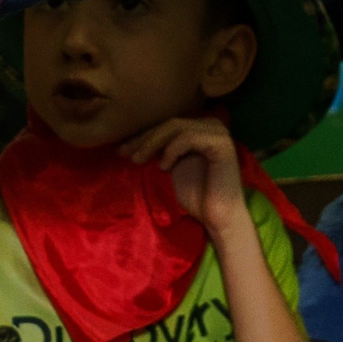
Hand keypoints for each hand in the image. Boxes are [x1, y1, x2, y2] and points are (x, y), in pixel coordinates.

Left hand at [124, 116, 249, 236]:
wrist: (218, 218)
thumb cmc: (196, 196)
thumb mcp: (173, 166)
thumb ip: (162, 150)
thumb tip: (133, 141)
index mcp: (200, 127)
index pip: (167, 125)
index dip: (143, 136)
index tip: (121, 150)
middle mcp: (211, 124)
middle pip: (170, 123)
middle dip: (143, 138)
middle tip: (124, 153)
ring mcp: (218, 132)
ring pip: (176, 127)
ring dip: (152, 143)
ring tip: (138, 160)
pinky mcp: (221, 144)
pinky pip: (188, 137)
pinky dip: (171, 150)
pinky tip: (164, 167)